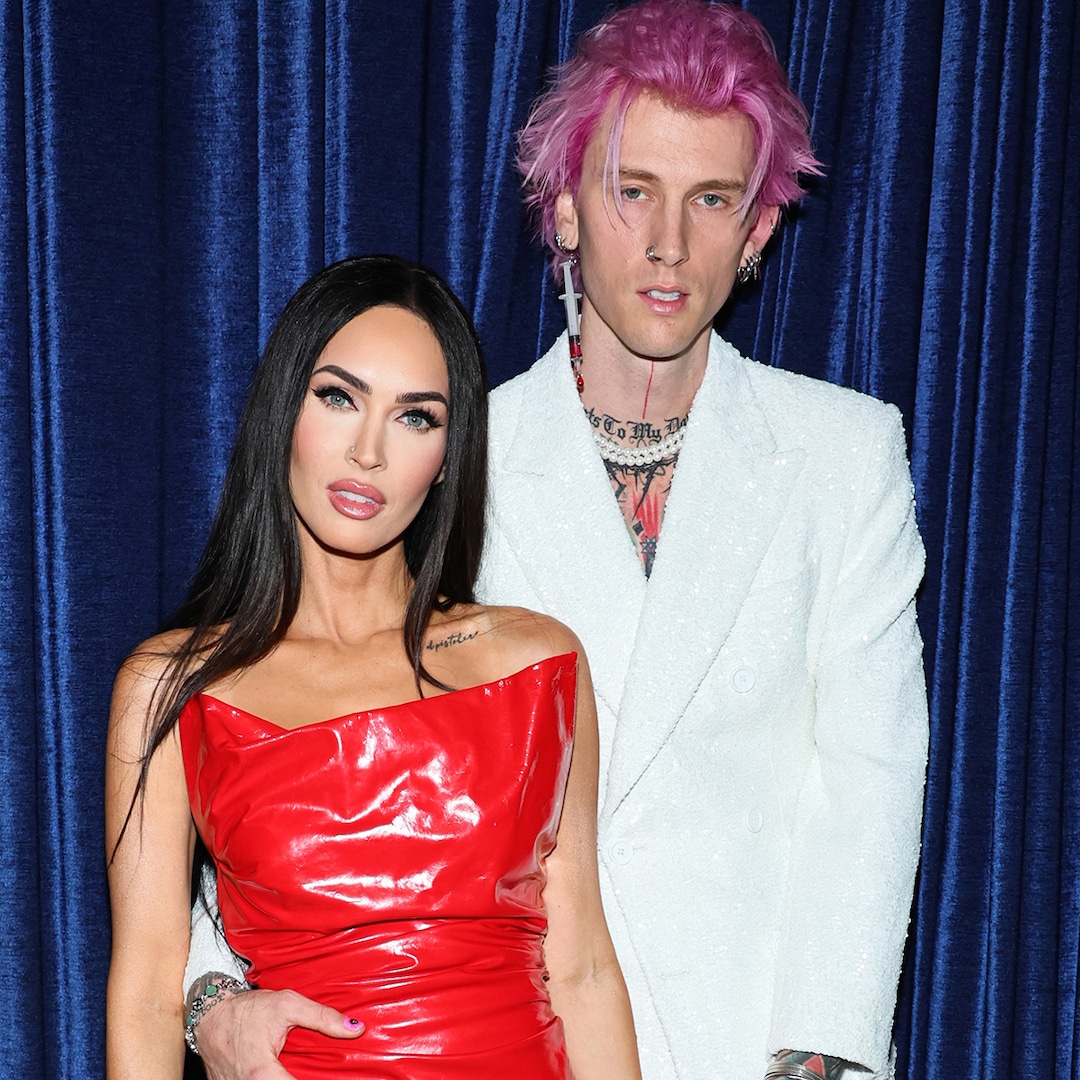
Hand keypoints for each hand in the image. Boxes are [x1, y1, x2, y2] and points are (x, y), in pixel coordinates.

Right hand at [195, 987, 363, 1079]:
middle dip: (301, 1078)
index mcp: (261, 1073)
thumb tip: (356, 1029)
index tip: (333, 1078)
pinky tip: (286, 1071)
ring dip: (287, 1079)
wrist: (210, 1012)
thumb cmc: (248, 1009)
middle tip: (316, 1071)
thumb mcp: (288, 1004)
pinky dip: (273, 1079)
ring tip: (301, 1069)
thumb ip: (322, 1017)